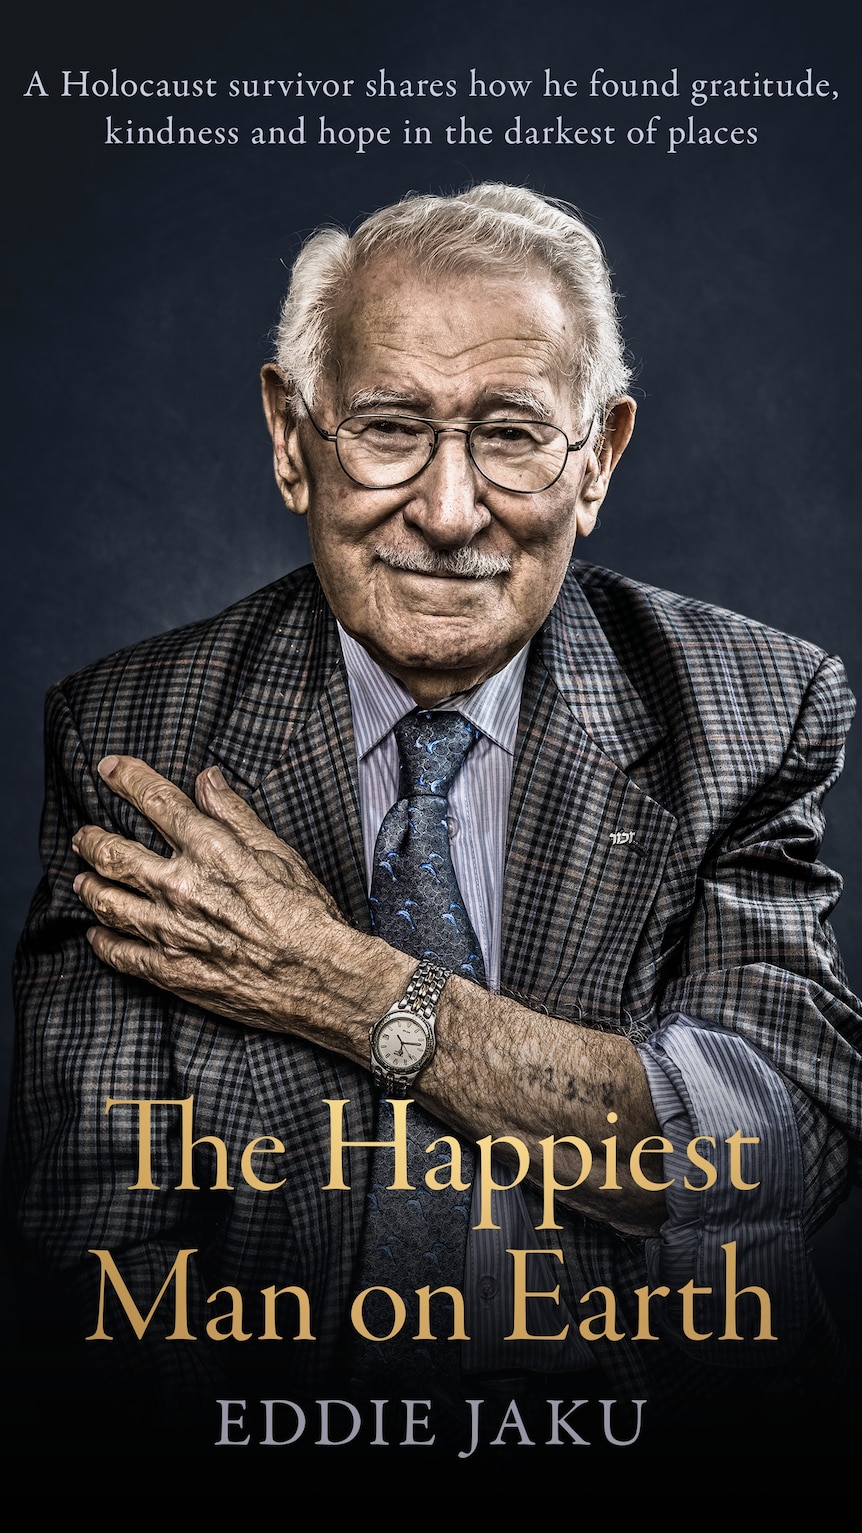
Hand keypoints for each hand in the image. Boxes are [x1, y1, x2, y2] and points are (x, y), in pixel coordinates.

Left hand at [71, 755, 404, 1049]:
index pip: (155, 801)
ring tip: (82, 881)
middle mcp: (180, 886)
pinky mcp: (170, 971)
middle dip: (91, 840)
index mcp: (210, 849)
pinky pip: (121, 954)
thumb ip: (236, 814)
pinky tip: (96, 935)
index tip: (109, 767)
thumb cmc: (306, 914)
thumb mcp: (279, 851)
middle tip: (82, 835)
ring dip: (89, 888)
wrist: (317, 978)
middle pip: (114, 854)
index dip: (127, 778)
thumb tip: (208, 779)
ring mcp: (170, 930)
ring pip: (108, 903)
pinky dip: (102, 942)